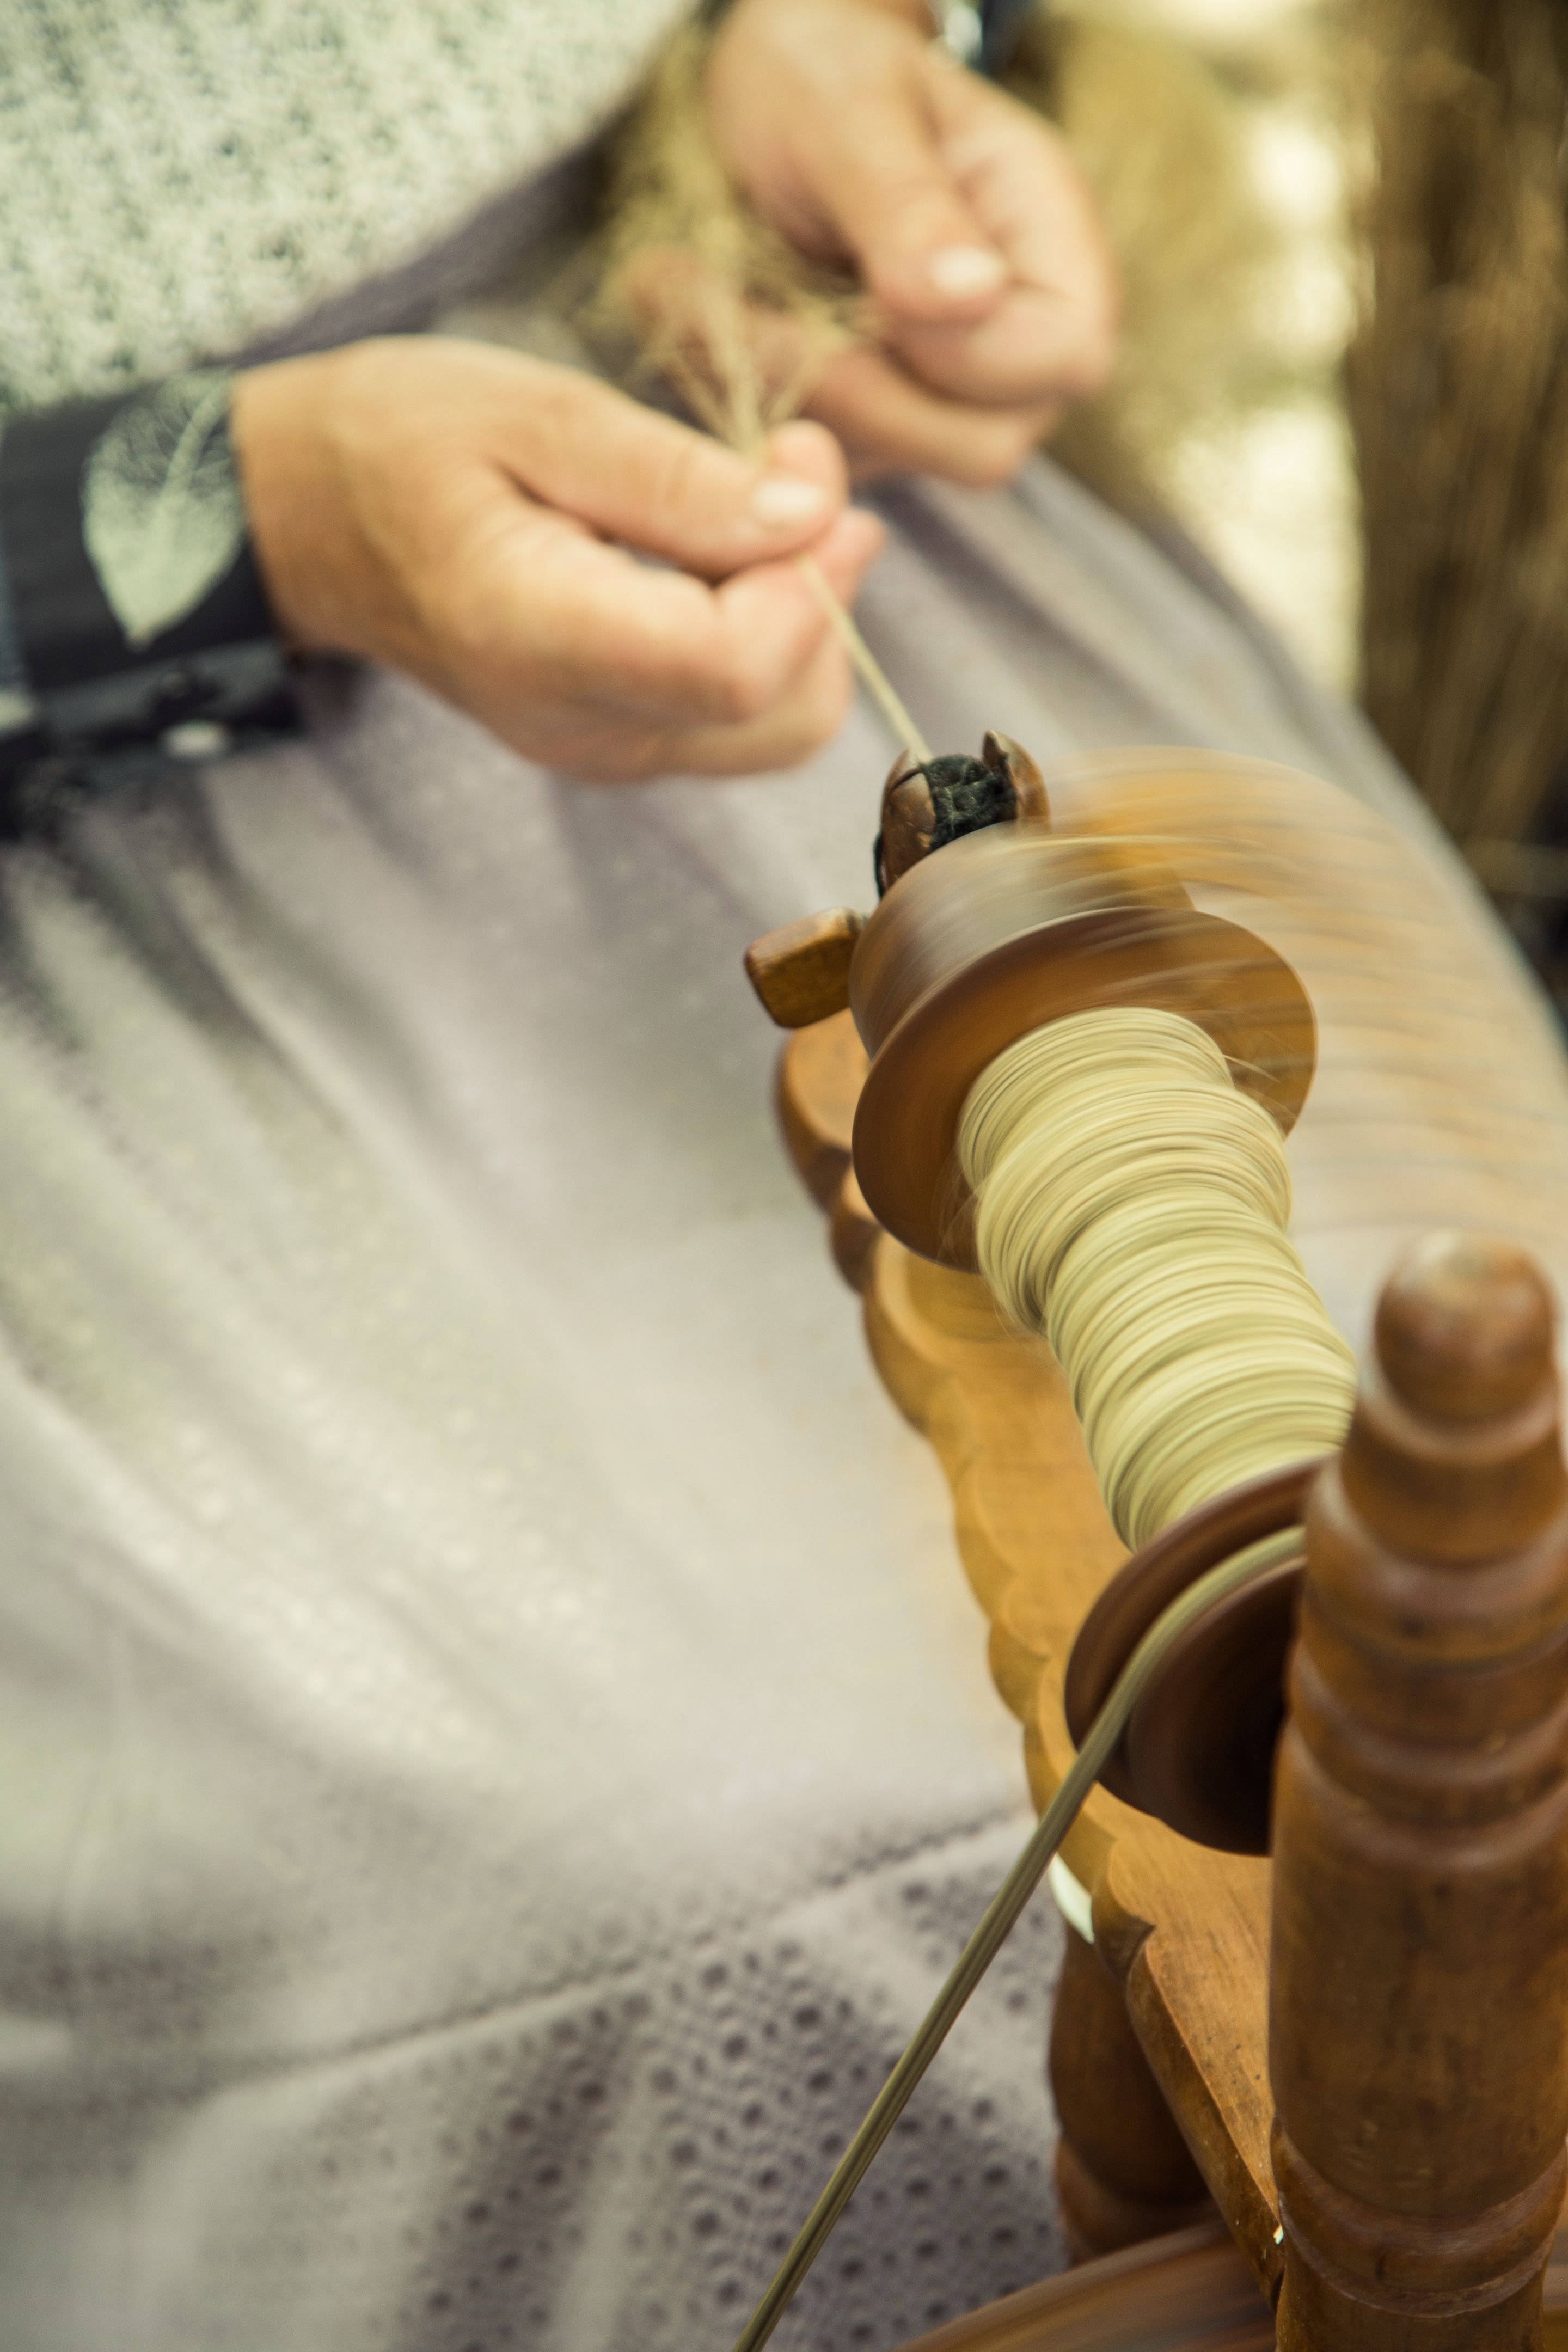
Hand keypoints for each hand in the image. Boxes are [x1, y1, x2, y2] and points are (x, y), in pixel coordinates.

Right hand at [229, 337, 882, 780]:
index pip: (736, 666)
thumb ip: (675, 478)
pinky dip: (769, 640)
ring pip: (781, 727)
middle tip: (790, 473)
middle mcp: (577, 727)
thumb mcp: (532, 412)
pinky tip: (725, 558)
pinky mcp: (620, 749)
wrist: (307, 520)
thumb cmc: (400, 443)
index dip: (807, 573)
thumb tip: (810, 523)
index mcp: (538, 639)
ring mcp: (600, 754)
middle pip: (783, 712)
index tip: (799, 464)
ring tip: (756, 508)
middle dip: (823, 590)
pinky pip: (745, 723)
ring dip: (806, 617)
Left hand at [705, 0, 1116, 483]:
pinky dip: (750, 405)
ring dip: (784, 396)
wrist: (753, 101)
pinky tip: (712, 323)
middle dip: (857, 393)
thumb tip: (974, 295)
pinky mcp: (866, 428)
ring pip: (886, 465)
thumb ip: (908, 203)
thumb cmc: (821, 71)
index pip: (1064, 359)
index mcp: (1050, 244)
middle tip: (750, 314)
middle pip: (983, 449)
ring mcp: (942, 398)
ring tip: (705, 299)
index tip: (870, 289)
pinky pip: (814, 465)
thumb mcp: (851, 110)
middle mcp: (1011, 343)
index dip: (965, 353)